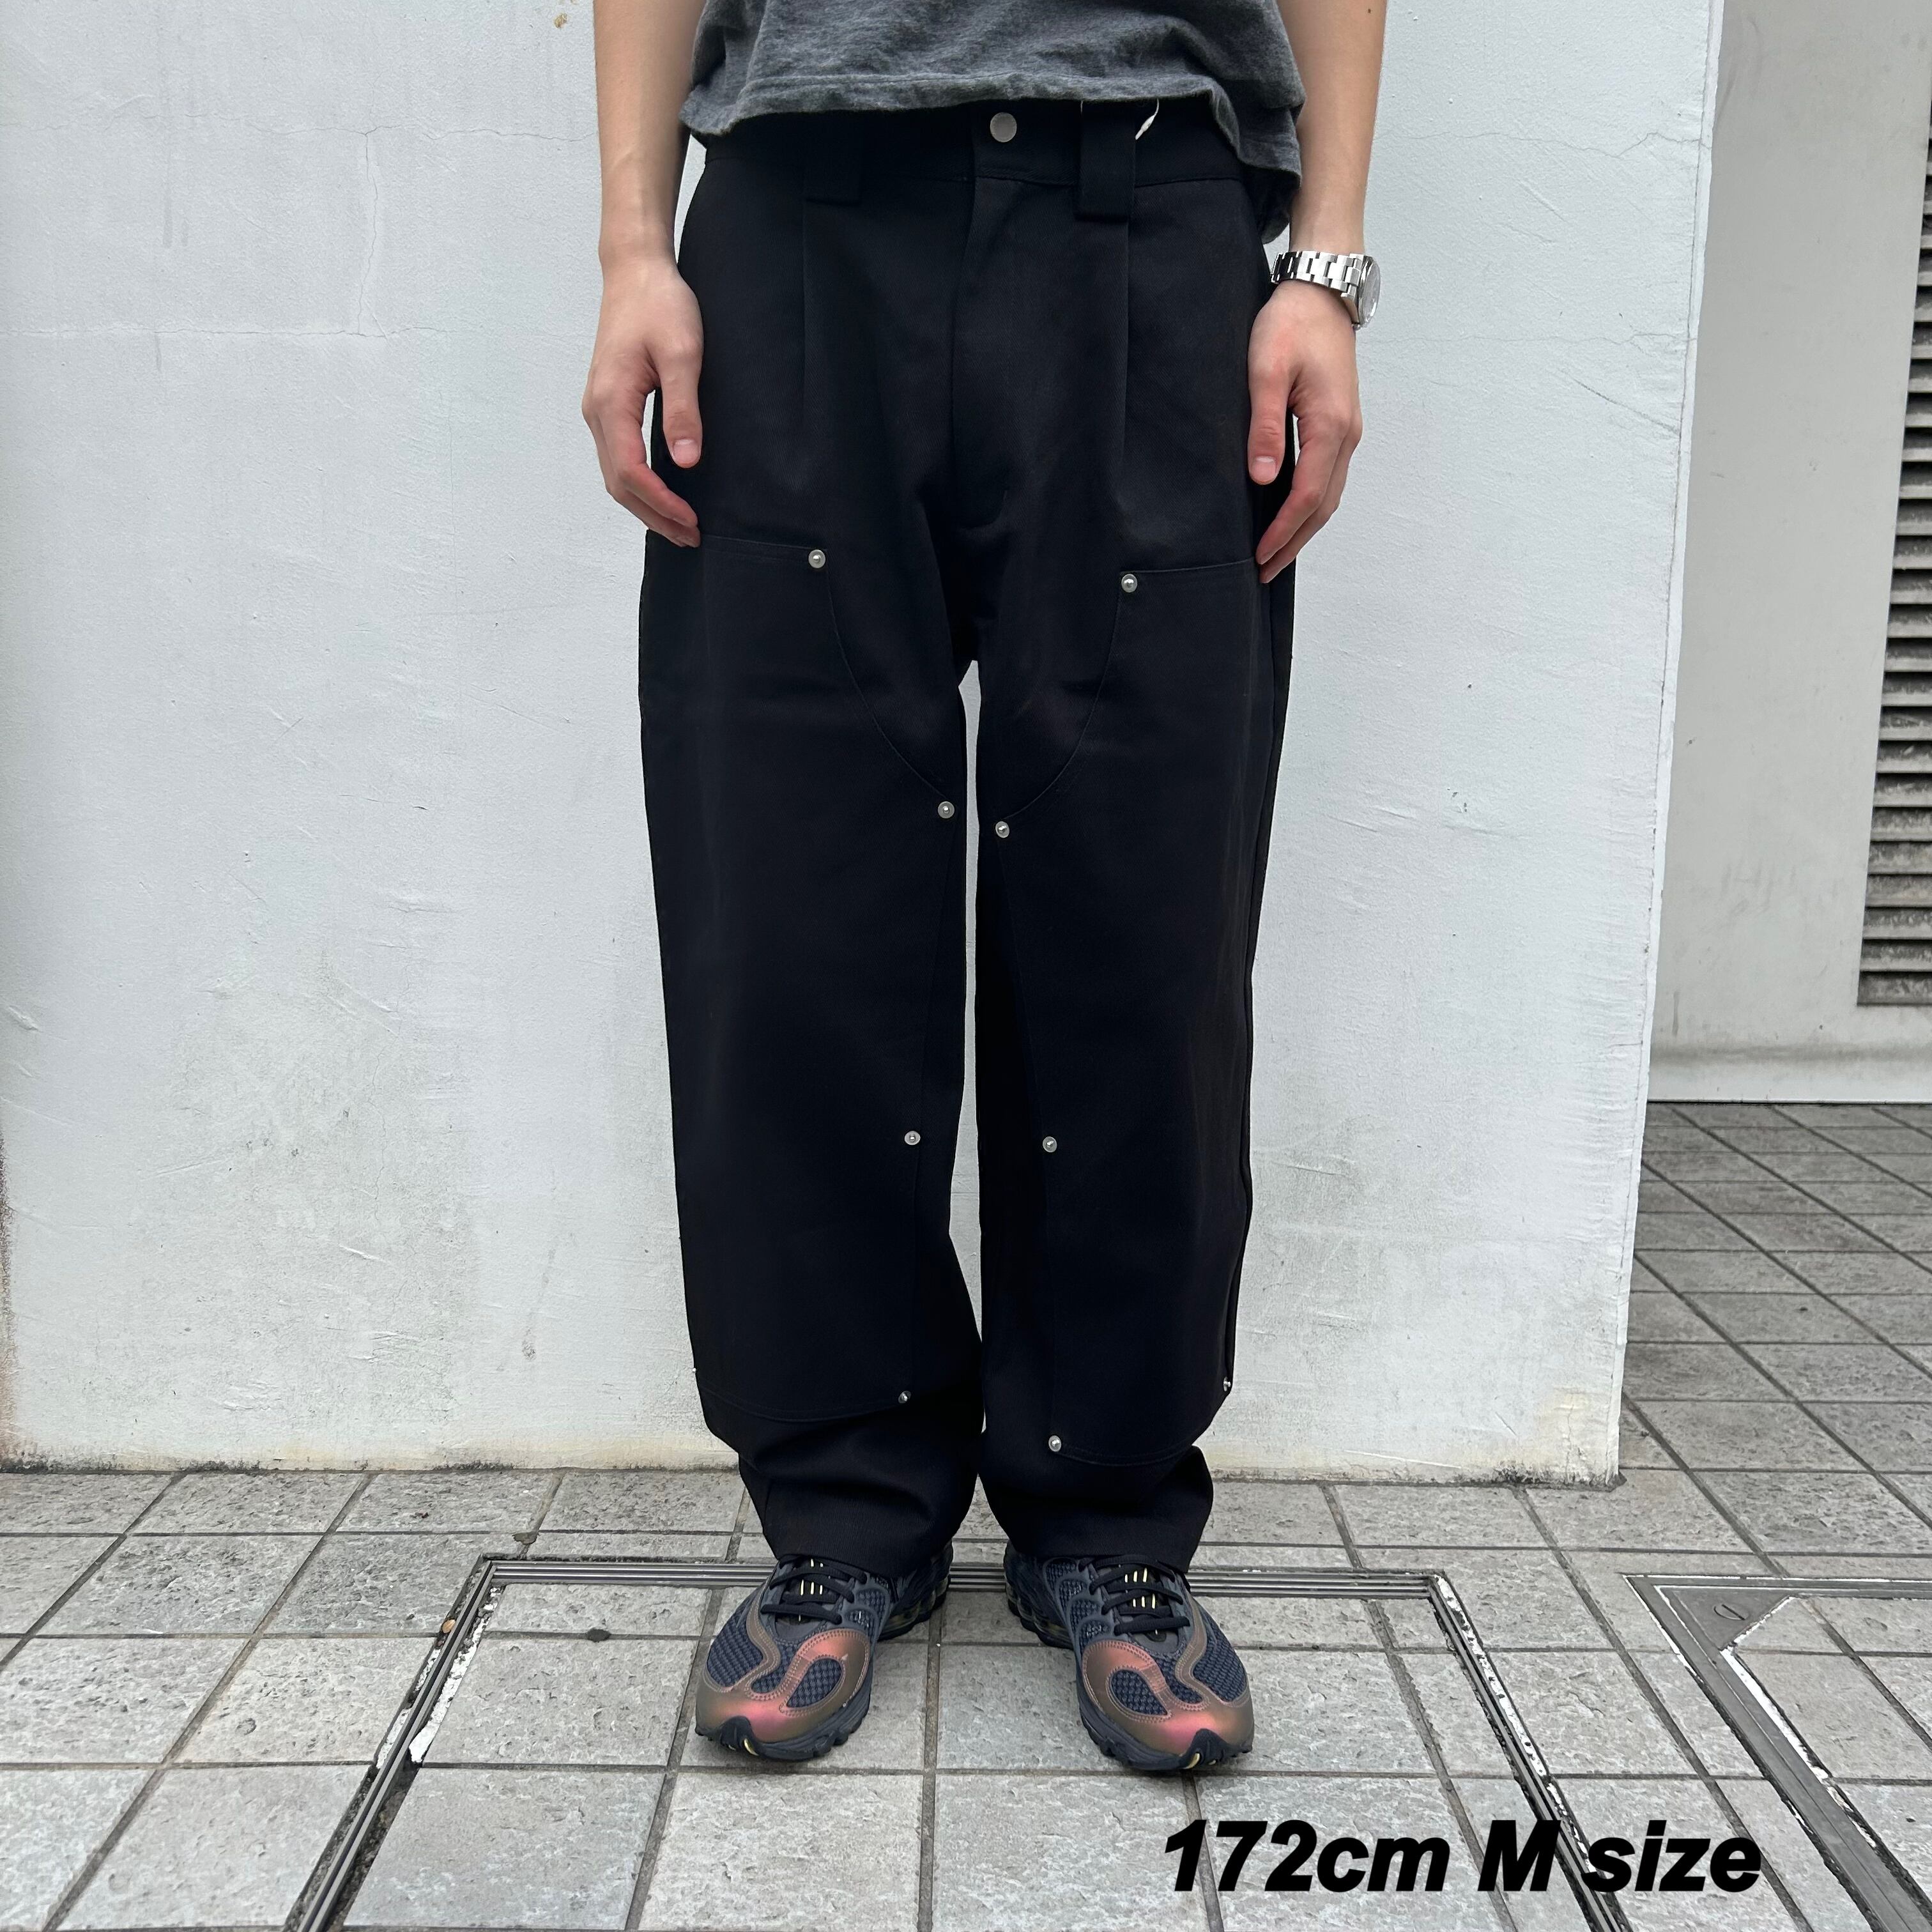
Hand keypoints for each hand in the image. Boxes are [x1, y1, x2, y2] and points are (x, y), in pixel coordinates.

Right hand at [582, 252, 704, 544]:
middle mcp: (596, 411)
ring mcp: (599, 409)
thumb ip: (683, 409)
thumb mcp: (683, 354)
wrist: (635, 271)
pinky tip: (662, 493)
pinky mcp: (607, 405)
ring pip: (615, 474)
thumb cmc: (660, 305)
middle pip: (619, 483)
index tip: (692, 521)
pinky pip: (618, 457)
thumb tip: (685, 463)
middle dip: (654, 516)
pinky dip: (638, 484)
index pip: (631, 472)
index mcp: (611, 402)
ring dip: (646, 505)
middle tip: (691, 537)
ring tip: (680, 525)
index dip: (661, 503)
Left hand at [1247, 279, 1363, 581]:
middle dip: (1294, 542)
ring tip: (1276, 553)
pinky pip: (1329, 476)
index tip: (1260, 556)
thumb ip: (1265, 426)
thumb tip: (1263, 478)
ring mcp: (1348, 430)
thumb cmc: (1290, 325)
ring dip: (1304, 528)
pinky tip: (1291, 514)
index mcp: (1331, 425)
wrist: (1320, 291)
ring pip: (1329, 494)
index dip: (1283, 531)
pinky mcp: (1340, 423)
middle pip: (1324, 506)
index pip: (1307, 495)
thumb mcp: (1265, 370)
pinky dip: (1311, 504)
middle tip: (1264, 571)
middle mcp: (1347, 434)